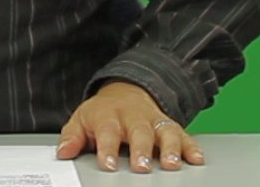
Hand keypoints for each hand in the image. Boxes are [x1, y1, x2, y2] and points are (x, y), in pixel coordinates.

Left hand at [57, 80, 205, 172]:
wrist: (125, 91)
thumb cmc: (102, 113)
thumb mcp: (81, 120)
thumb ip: (72, 136)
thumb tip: (63, 152)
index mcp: (108, 115)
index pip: (107, 131)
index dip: (107, 147)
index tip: (108, 163)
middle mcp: (133, 116)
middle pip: (139, 131)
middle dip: (141, 150)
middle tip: (141, 167)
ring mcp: (154, 120)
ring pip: (164, 132)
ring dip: (170, 148)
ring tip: (171, 165)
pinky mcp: (170, 125)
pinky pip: (184, 134)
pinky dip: (191, 146)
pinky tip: (196, 158)